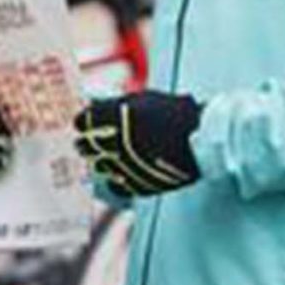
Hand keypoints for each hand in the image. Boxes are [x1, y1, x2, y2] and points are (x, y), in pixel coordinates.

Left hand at [74, 91, 202, 196]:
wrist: (204, 139)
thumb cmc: (176, 114)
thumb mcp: (145, 99)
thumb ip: (116, 103)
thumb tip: (92, 103)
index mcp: (122, 115)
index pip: (85, 121)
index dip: (82, 123)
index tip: (81, 124)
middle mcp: (123, 140)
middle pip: (87, 145)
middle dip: (84, 143)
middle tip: (83, 143)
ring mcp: (131, 164)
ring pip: (99, 166)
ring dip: (98, 160)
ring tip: (102, 157)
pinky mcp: (141, 183)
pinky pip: (116, 185)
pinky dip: (114, 180)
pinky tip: (117, 173)